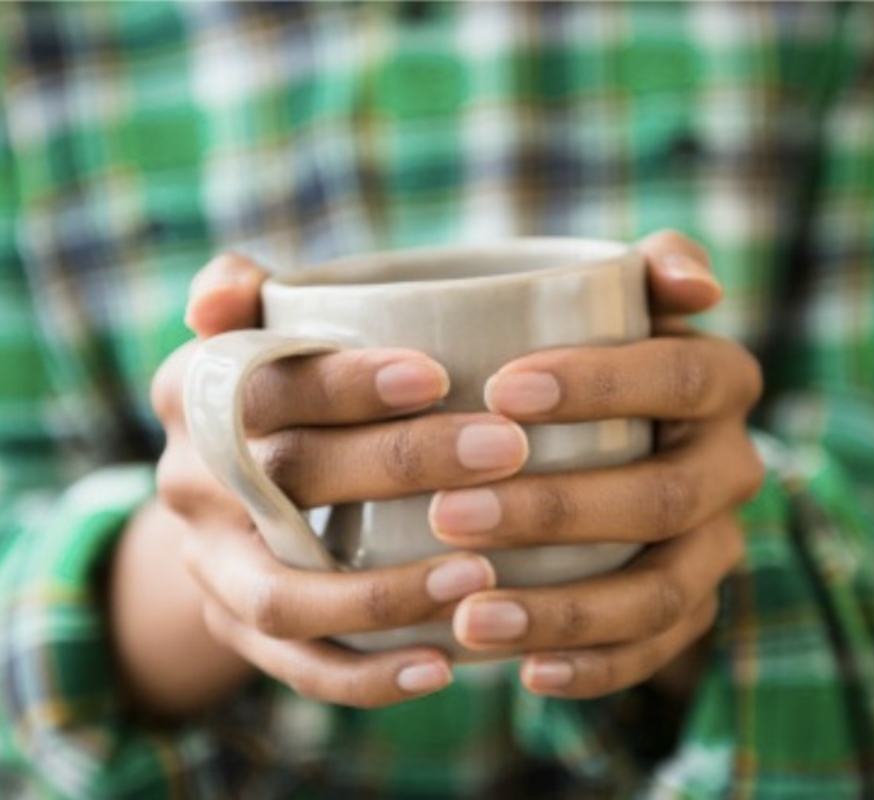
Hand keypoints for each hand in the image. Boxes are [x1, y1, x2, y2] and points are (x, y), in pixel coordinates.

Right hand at [137, 253, 534, 710]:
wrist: (233, 496)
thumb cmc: (288, 388)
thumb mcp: (263, 331)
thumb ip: (253, 292)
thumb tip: (225, 287)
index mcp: (194, 392)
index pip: (265, 381)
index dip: (345, 380)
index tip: (438, 372)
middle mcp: (190, 482)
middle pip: (291, 478)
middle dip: (404, 462)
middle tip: (508, 450)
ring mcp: (212, 567)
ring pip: (287, 593)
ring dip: (385, 590)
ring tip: (480, 575)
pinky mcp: (241, 634)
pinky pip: (300, 668)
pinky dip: (368, 676)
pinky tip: (443, 664)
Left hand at [430, 230, 764, 698]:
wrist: (611, 436)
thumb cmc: (592, 356)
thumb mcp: (621, 300)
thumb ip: (655, 268)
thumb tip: (698, 284)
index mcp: (724, 383)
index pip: (682, 376)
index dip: (602, 383)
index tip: (500, 389)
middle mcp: (733, 468)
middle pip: (664, 497)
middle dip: (558, 509)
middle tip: (450, 512)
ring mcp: (715, 548)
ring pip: (660, 592)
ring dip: (565, 610)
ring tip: (469, 617)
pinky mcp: (691, 611)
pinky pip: (654, 652)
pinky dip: (594, 669)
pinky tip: (524, 674)